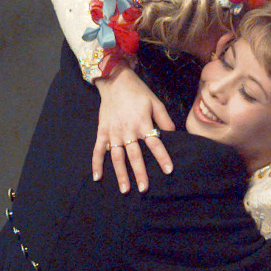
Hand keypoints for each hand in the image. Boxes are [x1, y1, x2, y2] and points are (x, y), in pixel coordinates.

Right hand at [94, 65, 174, 192]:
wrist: (115, 81)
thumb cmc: (138, 93)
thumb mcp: (156, 103)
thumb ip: (164, 120)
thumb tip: (173, 135)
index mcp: (142, 124)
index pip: (155, 144)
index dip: (162, 157)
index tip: (168, 170)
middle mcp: (127, 131)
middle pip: (135, 156)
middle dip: (140, 173)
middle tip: (144, 189)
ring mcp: (113, 133)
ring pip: (117, 157)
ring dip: (120, 174)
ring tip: (125, 189)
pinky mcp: (102, 131)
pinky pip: (98, 150)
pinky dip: (96, 163)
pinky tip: (97, 177)